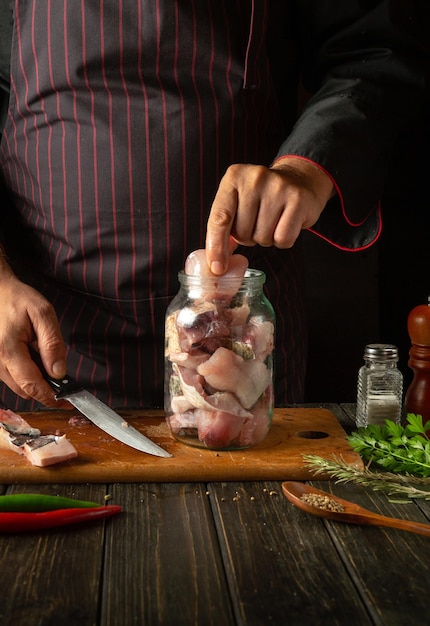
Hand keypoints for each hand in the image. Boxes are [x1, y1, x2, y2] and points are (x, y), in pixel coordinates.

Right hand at [0, 258, 67, 406]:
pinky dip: (26, 374)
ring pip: (17, 386)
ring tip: (43, 356)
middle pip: (24, 390)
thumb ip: (52, 343)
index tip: (67, 403)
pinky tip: (32, 357)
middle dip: (45, 389)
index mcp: (8, 349)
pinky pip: (11, 377)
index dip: (50, 397)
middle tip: (63, 379)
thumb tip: (59, 372)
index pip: (31, 385)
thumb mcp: (43, 313)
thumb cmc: (18, 299)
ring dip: (35, 380)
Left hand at [205, 156, 334, 274]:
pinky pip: (283, 239)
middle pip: (242, 232)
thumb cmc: (263, 196)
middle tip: (257, 223)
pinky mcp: (298, 200)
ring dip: (265, 239)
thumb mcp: (238, 201)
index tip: (217, 268)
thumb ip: (224, 228)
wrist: (299, 180)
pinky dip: (283, 240)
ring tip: (272, 221)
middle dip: (248, 237)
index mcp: (234, 177)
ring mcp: (278, 188)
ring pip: (262, 237)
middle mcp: (255, 179)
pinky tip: (285, 224)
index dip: (216, 246)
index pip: (220, 218)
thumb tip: (216, 262)